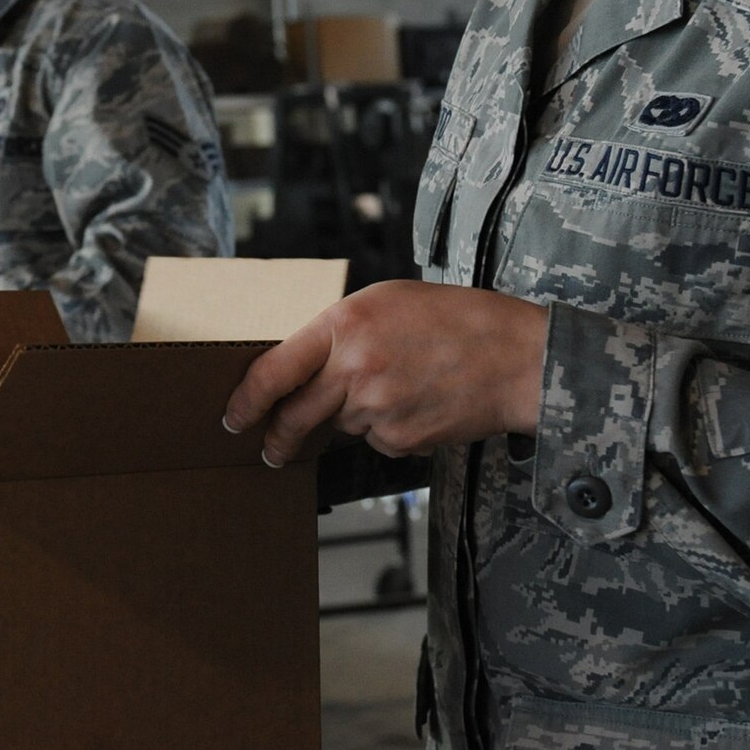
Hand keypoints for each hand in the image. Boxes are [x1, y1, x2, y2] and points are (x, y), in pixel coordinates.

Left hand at [223, 281, 548, 466]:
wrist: (517, 357)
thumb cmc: (458, 319)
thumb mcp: (388, 301)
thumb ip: (341, 331)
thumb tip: (304, 365)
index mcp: (344, 324)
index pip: (272, 371)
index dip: (246, 400)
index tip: (233, 417)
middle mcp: (354, 368)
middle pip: (295, 415)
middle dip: (279, 438)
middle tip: (272, 447)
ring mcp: (376, 408)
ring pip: (342, 424)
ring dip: (355, 416)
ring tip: (401, 386)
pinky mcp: (400, 439)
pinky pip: (377, 440)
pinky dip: (390, 429)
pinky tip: (421, 403)